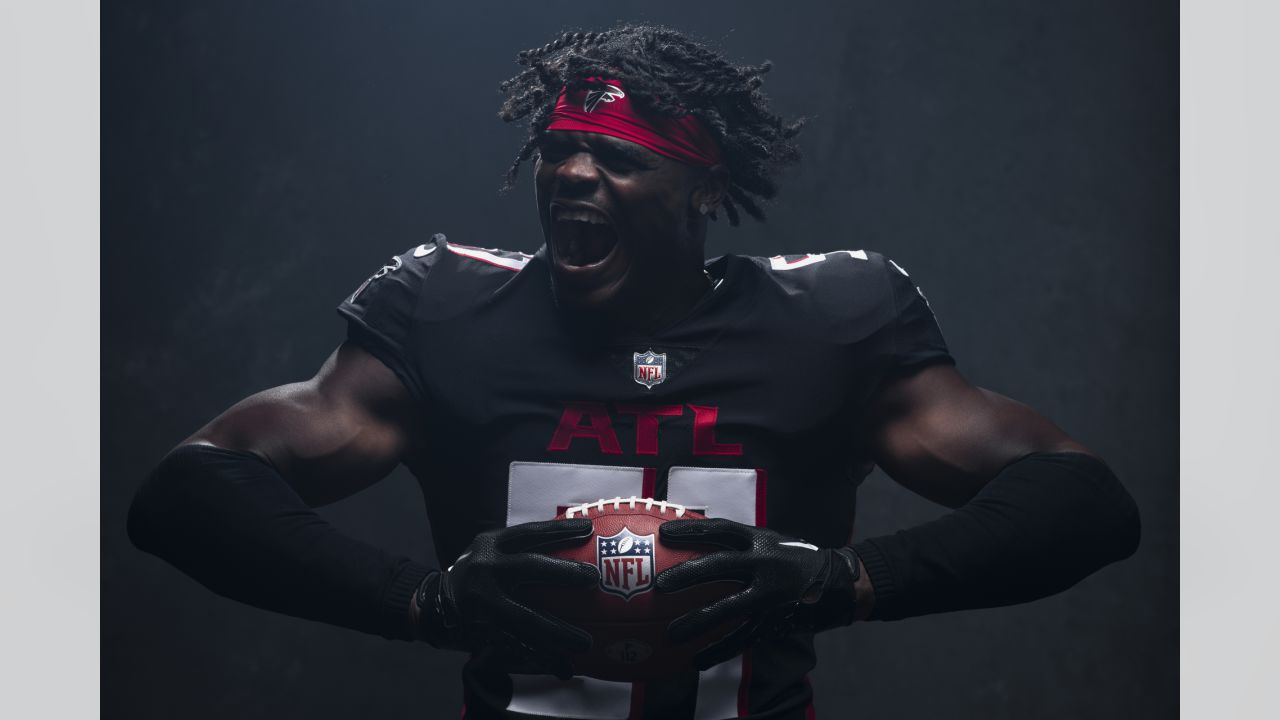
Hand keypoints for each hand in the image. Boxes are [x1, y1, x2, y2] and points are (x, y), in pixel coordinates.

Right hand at [414, 519, 597, 678]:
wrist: (431, 604)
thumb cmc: (476, 573)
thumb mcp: (490, 551)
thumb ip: (520, 549)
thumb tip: (571, 543)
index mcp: (490, 545)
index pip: (529, 533)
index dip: (559, 530)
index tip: (588, 530)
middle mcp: (485, 569)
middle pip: (530, 566)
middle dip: (563, 572)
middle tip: (593, 579)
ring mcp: (482, 602)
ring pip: (526, 617)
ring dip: (558, 631)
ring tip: (585, 642)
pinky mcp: (481, 630)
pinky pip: (517, 645)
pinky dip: (542, 658)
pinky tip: (563, 667)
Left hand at [655, 519, 859, 669]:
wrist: (840, 584)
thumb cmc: (794, 559)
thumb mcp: (772, 541)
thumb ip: (741, 543)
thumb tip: (697, 540)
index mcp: (761, 540)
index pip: (721, 529)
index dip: (692, 530)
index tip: (664, 534)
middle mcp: (765, 564)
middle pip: (720, 565)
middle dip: (689, 574)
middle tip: (661, 585)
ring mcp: (770, 595)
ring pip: (728, 609)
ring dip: (698, 622)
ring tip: (672, 634)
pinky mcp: (774, 621)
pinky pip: (742, 639)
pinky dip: (718, 651)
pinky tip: (696, 661)